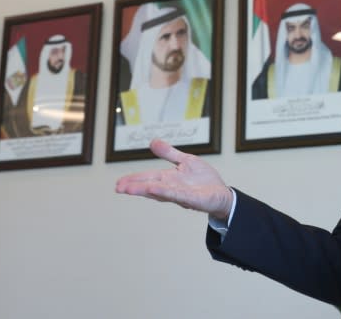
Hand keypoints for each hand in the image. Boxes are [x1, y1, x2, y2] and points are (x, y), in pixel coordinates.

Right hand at [115, 139, 232, 219]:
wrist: (222, 193)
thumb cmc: (204, 179)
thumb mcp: (186, 160)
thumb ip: (169, 153)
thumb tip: (152, 142)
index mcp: (169, 178)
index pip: (148, 178)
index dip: (134, 180)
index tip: (119, 183)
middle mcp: (172, 188)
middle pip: (150, 186)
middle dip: (134, 187)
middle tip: (118, 188)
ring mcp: (181, 195)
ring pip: (160, 192)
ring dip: (145, 190)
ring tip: (129, 189)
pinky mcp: (193, 200)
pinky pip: (177, 196)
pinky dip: (165, 192)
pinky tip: (154, 189)